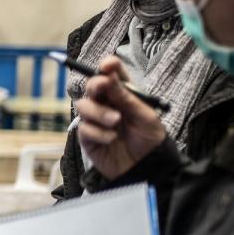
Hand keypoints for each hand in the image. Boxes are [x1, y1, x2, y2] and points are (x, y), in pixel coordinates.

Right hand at [75, 56, 166, 179]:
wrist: (147, 168)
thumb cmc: (150, 139)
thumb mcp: (145, 116)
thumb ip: (125, 97)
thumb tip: (108, 76)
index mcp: (123, 94)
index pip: (112, 74)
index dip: (108, 66)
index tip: (107, 66)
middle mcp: (106, 104)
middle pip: (92, 86)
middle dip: (96, 85)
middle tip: (103, 87)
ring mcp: (95, 120)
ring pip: (83, 106)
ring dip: (99, 112)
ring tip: (115, 122)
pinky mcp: (88, 137)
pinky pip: (84, 128)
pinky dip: (98, 132)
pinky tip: (111, 139)